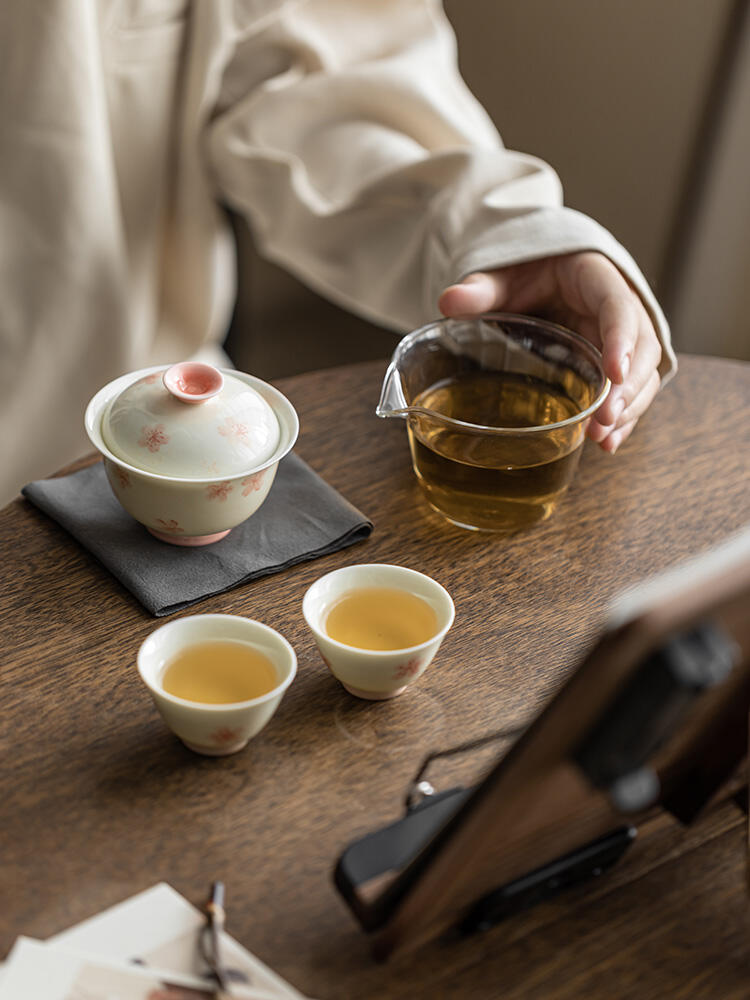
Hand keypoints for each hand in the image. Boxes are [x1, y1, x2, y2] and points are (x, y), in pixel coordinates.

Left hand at [438, 251, 661, 451]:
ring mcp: (623, 337)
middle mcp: (620, 307)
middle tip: (605, 420)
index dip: (622, 340)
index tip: (616, 373)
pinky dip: (623, 417)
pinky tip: (608, 443)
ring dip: (629, 408)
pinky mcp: (616, 362)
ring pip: (644, 373)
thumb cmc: (529, 271)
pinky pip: (631, 389)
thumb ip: (481, 289)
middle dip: (629, 387)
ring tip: (604, 440)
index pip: (618, 307)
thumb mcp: (504, 275)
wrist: (544, 273)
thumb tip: (448, 302)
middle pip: (643, 347)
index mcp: (597, 278)